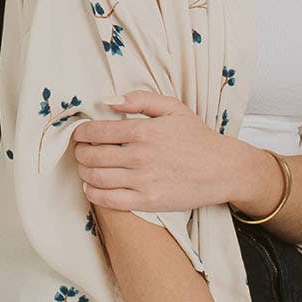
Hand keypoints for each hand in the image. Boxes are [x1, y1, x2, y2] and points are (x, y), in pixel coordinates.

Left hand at [73, 92, 254, 211]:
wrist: (222, 169)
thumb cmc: (197, 138)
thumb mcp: (173, 108)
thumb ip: (140, 99)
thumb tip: (108, 101)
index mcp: (144, 131)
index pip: (97, 131)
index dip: (81, 133)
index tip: (80, 134)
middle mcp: (140, 156)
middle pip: (92, 155)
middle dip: (80, 152)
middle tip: (81, 151)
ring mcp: (143, 181)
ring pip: (96, 177)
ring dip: (84, 171)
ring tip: (85, 167)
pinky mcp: (147, 202)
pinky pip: (109, 200)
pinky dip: (93, 193)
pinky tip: (91, 187)